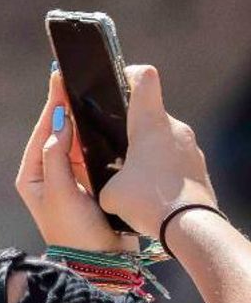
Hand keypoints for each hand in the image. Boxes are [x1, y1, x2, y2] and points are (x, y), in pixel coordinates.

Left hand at [16, 70, 127, 250]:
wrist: (99, 263)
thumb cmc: (74, 232)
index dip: (51, 104)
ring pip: (74, 138)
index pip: (42, 131)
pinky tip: (104, 118)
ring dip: (81, 117)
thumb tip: (58, 123)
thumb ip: (57, 157)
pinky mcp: (89, 182)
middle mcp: (47, 173)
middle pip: (57, 131)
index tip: (58, 79)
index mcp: (31, 175)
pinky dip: (95, 134)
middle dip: (65, 105)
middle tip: (72, 75)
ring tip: (87, 90)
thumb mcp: (60, 193)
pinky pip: (91, 150)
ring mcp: (69, 177)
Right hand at [97, 65, 216, 236]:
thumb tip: (109, 179)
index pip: (144, 78)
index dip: (128, 73)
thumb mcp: (108, 190)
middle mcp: (175, 129)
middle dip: (130, 127)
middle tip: (112, 145)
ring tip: (130, 175)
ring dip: (147, 150)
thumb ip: (103, 176)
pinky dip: (161, 169)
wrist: (190, 229)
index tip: (116, 81)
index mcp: (150, 123)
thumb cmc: (147, 202)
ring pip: (163, 139)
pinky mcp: (199, 167)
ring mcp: (192, 148)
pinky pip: (175, 159)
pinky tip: (149, 191)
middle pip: (150, 113)